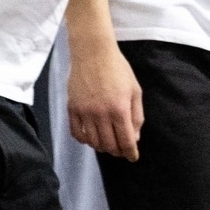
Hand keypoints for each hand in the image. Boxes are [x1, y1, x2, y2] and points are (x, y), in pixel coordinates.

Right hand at [67, 40, 144, 159]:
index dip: (130, 152)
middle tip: (120, 149)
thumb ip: (136, 116)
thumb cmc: (117, 69)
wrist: (92, 52)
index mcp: (119, 109)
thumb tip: (134, 138)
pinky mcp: (72, 108)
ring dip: (102, 147)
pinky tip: (91, 137)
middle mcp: (101, 114)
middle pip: (109, 145)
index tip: (132, 157)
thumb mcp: (135, 90)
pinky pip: (76, 134)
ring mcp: (84, 112)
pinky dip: (84, 140)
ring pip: (93, 142)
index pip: (125, 141)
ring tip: (107, 143)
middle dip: (117, 151)